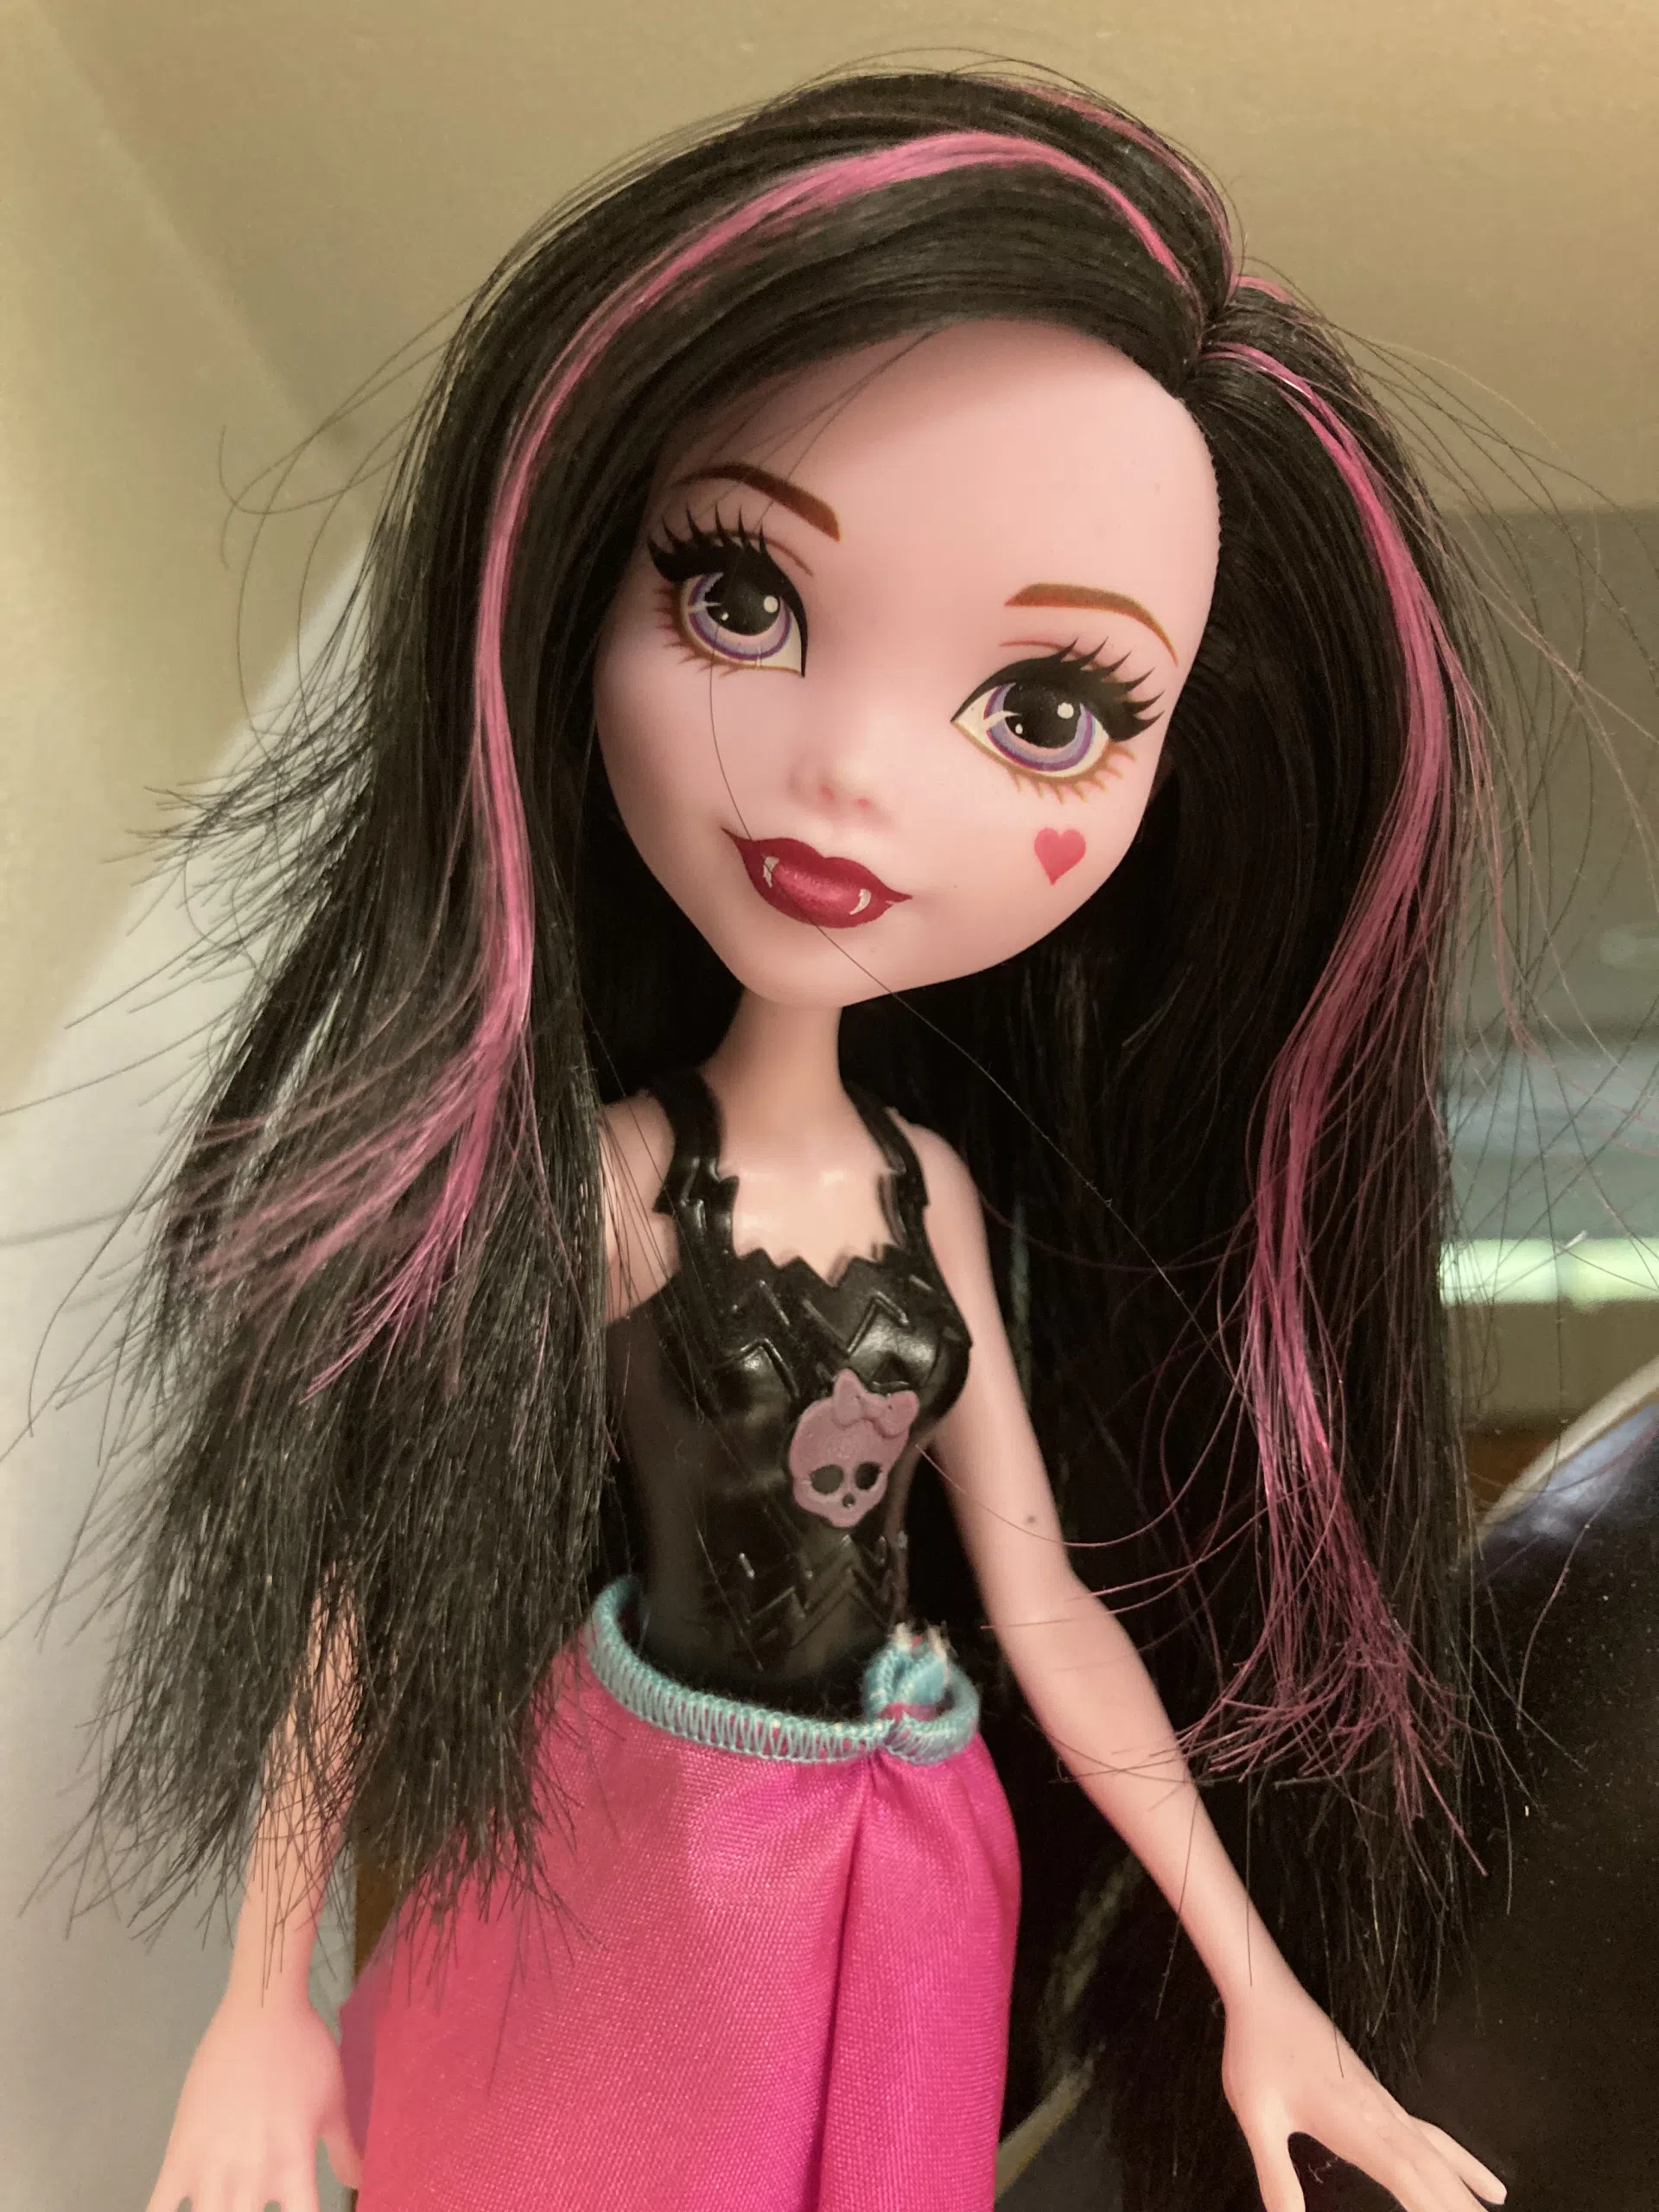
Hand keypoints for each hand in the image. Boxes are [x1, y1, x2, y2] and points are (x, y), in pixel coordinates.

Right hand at [145, 1990, 361, 2211]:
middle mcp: (252, 2176)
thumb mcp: (333, 2103)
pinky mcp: (179, 2155)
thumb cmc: (305, 2053)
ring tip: (224, 2209)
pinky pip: (158, 2208)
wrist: (261, 2012)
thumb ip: (344, 2150)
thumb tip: (360, 2181)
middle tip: (254, 2209)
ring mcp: (210, 2168)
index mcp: (294, 2166)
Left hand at [1221, 1976, 1505, 2211]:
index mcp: (1356, 2125)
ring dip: (1467, 2188)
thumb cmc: (1258, 2052)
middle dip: (1462, 2206)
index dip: (1436, 2210)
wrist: (1266, 1995)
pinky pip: (1432, 2137)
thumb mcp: (1257, 2117)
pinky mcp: (1381, 2098)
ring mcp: (1385, 2105)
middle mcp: (1381, 2117)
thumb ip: (1276, 2176)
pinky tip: (1480, 2181)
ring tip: (1496, 2211)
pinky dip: (1461, 2163)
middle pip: (1435, 2171)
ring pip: (1439, 2154)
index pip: (1408, 2180)